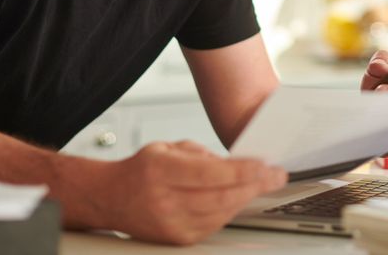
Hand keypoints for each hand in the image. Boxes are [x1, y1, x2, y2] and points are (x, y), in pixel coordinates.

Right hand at [100, 140, 286, 244]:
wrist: (112, 198)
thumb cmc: (140, 171)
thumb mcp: (169, 148)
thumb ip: (202, 155)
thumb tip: (236, 163)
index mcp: (160, 171)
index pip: (210, 173)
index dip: (242, 170)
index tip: (265, 165)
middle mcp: (164, 201)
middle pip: (221, 197)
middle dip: (255, 185)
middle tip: (276, 176)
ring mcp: (170, 224)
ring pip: (221, 214)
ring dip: (247, 198)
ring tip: (263, 183)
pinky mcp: (177, 239)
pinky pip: (215, 226)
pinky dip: (232, 210)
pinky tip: (241, 197)